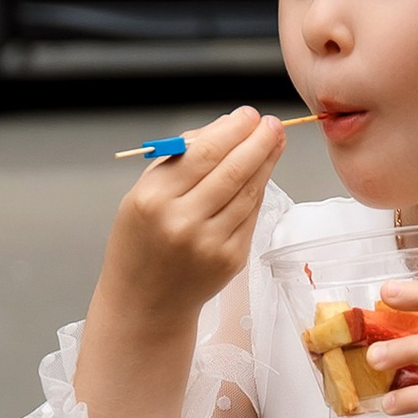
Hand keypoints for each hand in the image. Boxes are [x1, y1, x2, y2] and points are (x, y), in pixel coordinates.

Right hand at [75, 105, 281, 417]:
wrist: (144, 303)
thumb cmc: (141, 241)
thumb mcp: (142, 195)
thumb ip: (179, 161)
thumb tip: (225, 128)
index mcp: (154, 199)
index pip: (203, 154)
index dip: (232, 130)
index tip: (248, 115)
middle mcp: (182, 222)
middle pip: (232, 171)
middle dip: (258, 142)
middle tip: (272, 123)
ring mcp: (209, 244)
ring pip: (247, 193)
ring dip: (266, 163)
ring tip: (275, 142)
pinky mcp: (230, 260)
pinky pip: (249, 217)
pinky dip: (258, 192)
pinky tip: (262, 174)